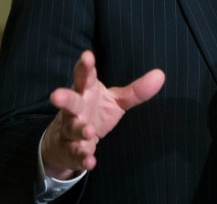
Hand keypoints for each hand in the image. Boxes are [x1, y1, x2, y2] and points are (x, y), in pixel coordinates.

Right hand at [41, 50, 164, 179]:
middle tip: (56, 95)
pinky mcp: (70, 149)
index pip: (85, 76)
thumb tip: (160, 74)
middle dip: (64, 98)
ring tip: (89, 131)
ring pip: (71, 128)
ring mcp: (70, 129)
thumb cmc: (95, 111)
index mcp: (86, 91)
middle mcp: (75, 109)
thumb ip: (136, 90)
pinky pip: (75, 153)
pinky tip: (90, 161)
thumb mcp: (116, 100)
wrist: (67, 140)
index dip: (85, 66)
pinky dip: (82, 157)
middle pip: (69, 101)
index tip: (87, 55)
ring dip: (79, 129)